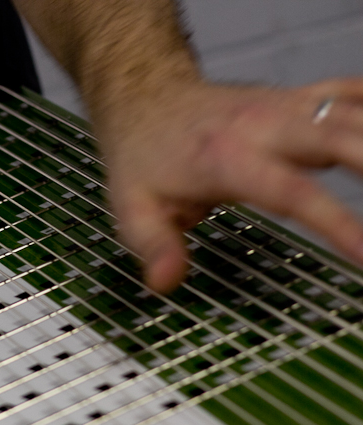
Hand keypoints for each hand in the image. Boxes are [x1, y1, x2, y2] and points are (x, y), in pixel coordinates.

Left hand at [98, 78, 362, 291]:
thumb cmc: (142, 157)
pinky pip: (350, 94)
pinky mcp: (298, 100)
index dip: (338, 223)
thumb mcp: (131, 208)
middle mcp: (264, 126)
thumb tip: (165, 282)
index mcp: (226, 158)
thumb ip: (153, 246)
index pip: (294, 194)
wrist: (145, 97)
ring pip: (353, 115)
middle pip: (341, 140)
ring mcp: (286, 108)